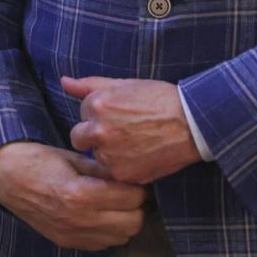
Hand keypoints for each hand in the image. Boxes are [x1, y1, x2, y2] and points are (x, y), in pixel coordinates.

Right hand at [0, 141, 146, 250]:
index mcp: (81, 194)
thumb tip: (131, 173)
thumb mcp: (73, 157)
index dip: (138, 187)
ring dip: (125, 221)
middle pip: (132, 223)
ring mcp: (71, 234)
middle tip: (129, 192)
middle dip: (136, 206)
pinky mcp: (66, 242)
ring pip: (121, 238)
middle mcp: (78, 219)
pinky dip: (109, 232)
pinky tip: (101, 215)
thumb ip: (103, 169)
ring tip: (116, 203)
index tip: (134, 179)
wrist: (4, 176)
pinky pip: (102, 245)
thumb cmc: (37, 160)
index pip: (131, 198)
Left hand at [61, 76, 201, 185]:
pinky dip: (122, 167)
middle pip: (79, 139)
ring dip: (108, 152)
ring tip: (134, 143)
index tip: (118, 115)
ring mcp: (110, 155)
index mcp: (96, 105)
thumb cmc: (159, 100)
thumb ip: (89, 85)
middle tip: (120, 132)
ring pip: (96, 157)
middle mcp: (98, 131)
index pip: (82, 114)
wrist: (192, 124)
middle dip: (94, 136)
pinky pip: (112, 173)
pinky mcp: (123, 174)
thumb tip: (63, 81)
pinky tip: (140, 155)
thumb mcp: (124, 84)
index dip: (99, 115)